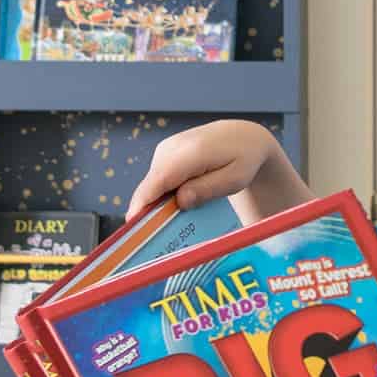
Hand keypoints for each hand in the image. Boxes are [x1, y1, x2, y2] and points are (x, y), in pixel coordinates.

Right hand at [126, 120, 298, 222]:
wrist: (243, 135)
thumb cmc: (243, 159)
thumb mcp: (235, 179)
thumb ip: (207, 190)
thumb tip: (180, 201)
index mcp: (192, 152)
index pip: (159, 180)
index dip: (143, 204)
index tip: (133, 228)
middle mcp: (173, 147)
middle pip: (150, 186)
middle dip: (149, 212)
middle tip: (156, 240)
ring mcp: (166, 148)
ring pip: (152, 185)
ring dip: (158, 204)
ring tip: (174, 223)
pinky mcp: (164, 153)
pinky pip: (157, 180)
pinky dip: (163, 195)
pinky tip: (180, 204)